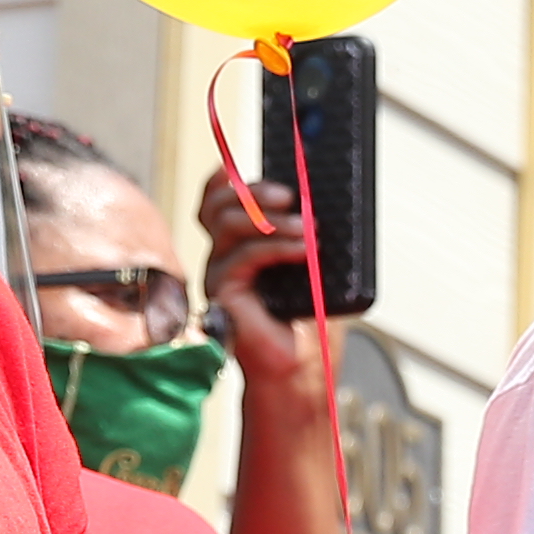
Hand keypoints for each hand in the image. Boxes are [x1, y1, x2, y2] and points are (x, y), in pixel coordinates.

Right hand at [194, 170, 322, 397]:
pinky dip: (277, 247)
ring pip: (227, 225)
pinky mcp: (222, 292)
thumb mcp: (312, 263)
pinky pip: (244, 256)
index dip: (228, 180)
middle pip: (217, 205)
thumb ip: (305, 230)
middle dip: (252, 191)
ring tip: (308, 229)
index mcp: (240, 243)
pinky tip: (303, 251)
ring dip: (272, 220)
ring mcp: (219, 273)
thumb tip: (316, 196)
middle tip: (291, 194)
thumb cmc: (308, 318)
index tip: (256, 166)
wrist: (302, 367)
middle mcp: (223, 255)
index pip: (218, 200)